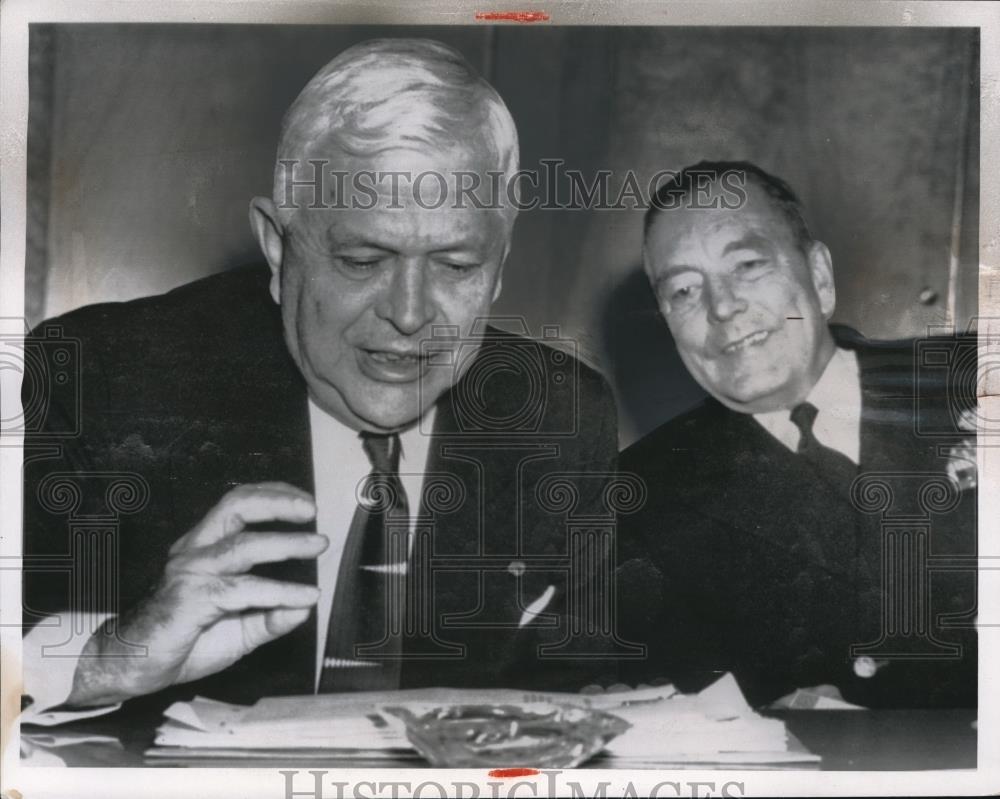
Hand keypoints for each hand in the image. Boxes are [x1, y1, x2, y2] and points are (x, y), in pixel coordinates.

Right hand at [67, 482, 326, 706]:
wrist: (132, 666)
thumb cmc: (183, 640)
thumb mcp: (239, 628)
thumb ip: (271, 615)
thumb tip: (306, 607)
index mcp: (204, 547)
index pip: (238, 504)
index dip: (273, 496)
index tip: (306, 504)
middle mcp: (195, 551)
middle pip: (236, 506)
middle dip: (278, 502)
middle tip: (312, 512)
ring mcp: (191, 572)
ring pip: (244, 546)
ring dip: (287, 544)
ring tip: (317, 546)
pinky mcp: (190, 599)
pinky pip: (242, 590)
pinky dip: (279, 592)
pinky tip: (304, 597)